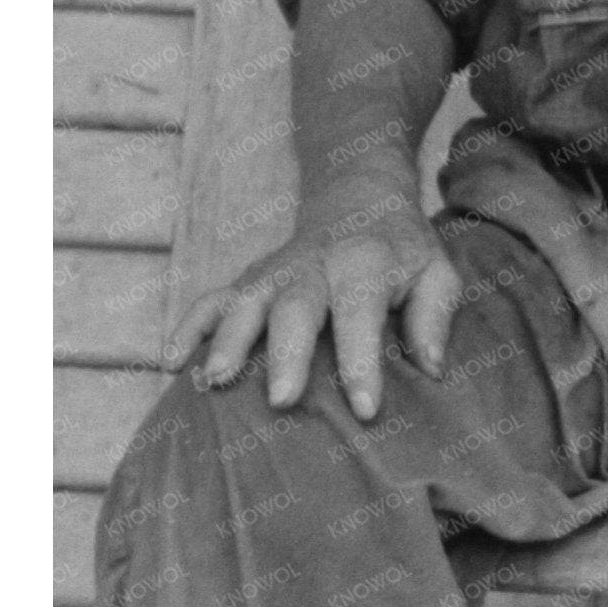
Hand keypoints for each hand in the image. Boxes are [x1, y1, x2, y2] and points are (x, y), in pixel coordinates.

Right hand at [167, 194, 459, 422]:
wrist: (359, 197)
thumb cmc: (401, 250)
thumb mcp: (435, 272)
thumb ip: (433, 316)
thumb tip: (431, 369)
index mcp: (366, 265)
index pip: (363, 316)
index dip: (363, 364)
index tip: (366, 410)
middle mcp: (315, 267)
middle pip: (296, 309)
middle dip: (288, 354)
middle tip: (282, 401)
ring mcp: (275, 272)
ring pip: (245, 303)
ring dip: (228, 340)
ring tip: (215, 380)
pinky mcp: (248, 278)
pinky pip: (211, 299)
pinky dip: (189, 326)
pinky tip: (172, 362)